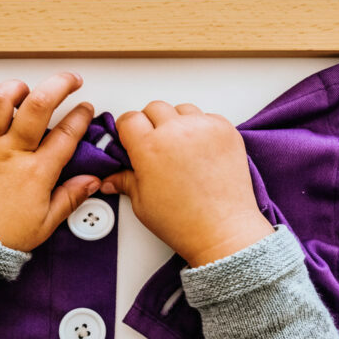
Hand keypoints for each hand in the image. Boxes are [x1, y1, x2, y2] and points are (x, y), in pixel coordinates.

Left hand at [0, 72, 99, 251]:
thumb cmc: (2, 237)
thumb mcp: (46, 223)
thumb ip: (71, 198)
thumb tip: (92, 181)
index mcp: (37, 173)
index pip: (67, 134)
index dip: (81, 116)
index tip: (86, 109)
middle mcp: (11, 154)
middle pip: (38, 105)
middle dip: (59, 85)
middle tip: (70, 81)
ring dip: (14, 89)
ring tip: (24, 90)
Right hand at [101, 101, 273, 266]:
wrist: (223, 230)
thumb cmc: (185, 222)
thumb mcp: (143, 204)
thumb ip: (126, 182)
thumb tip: (112, 179)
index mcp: (149, 148)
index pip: (129, 119)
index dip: (127, 130)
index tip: (131, 140)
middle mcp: (176, 132)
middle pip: (154, 108)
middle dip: (150, 123)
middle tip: (155, 146)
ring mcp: (203, 129)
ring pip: (182, 109)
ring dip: (176, 122)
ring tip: (180, 148)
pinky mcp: (226, 131)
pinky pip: (208, 117)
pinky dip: (202, 128)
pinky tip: (200, 150)